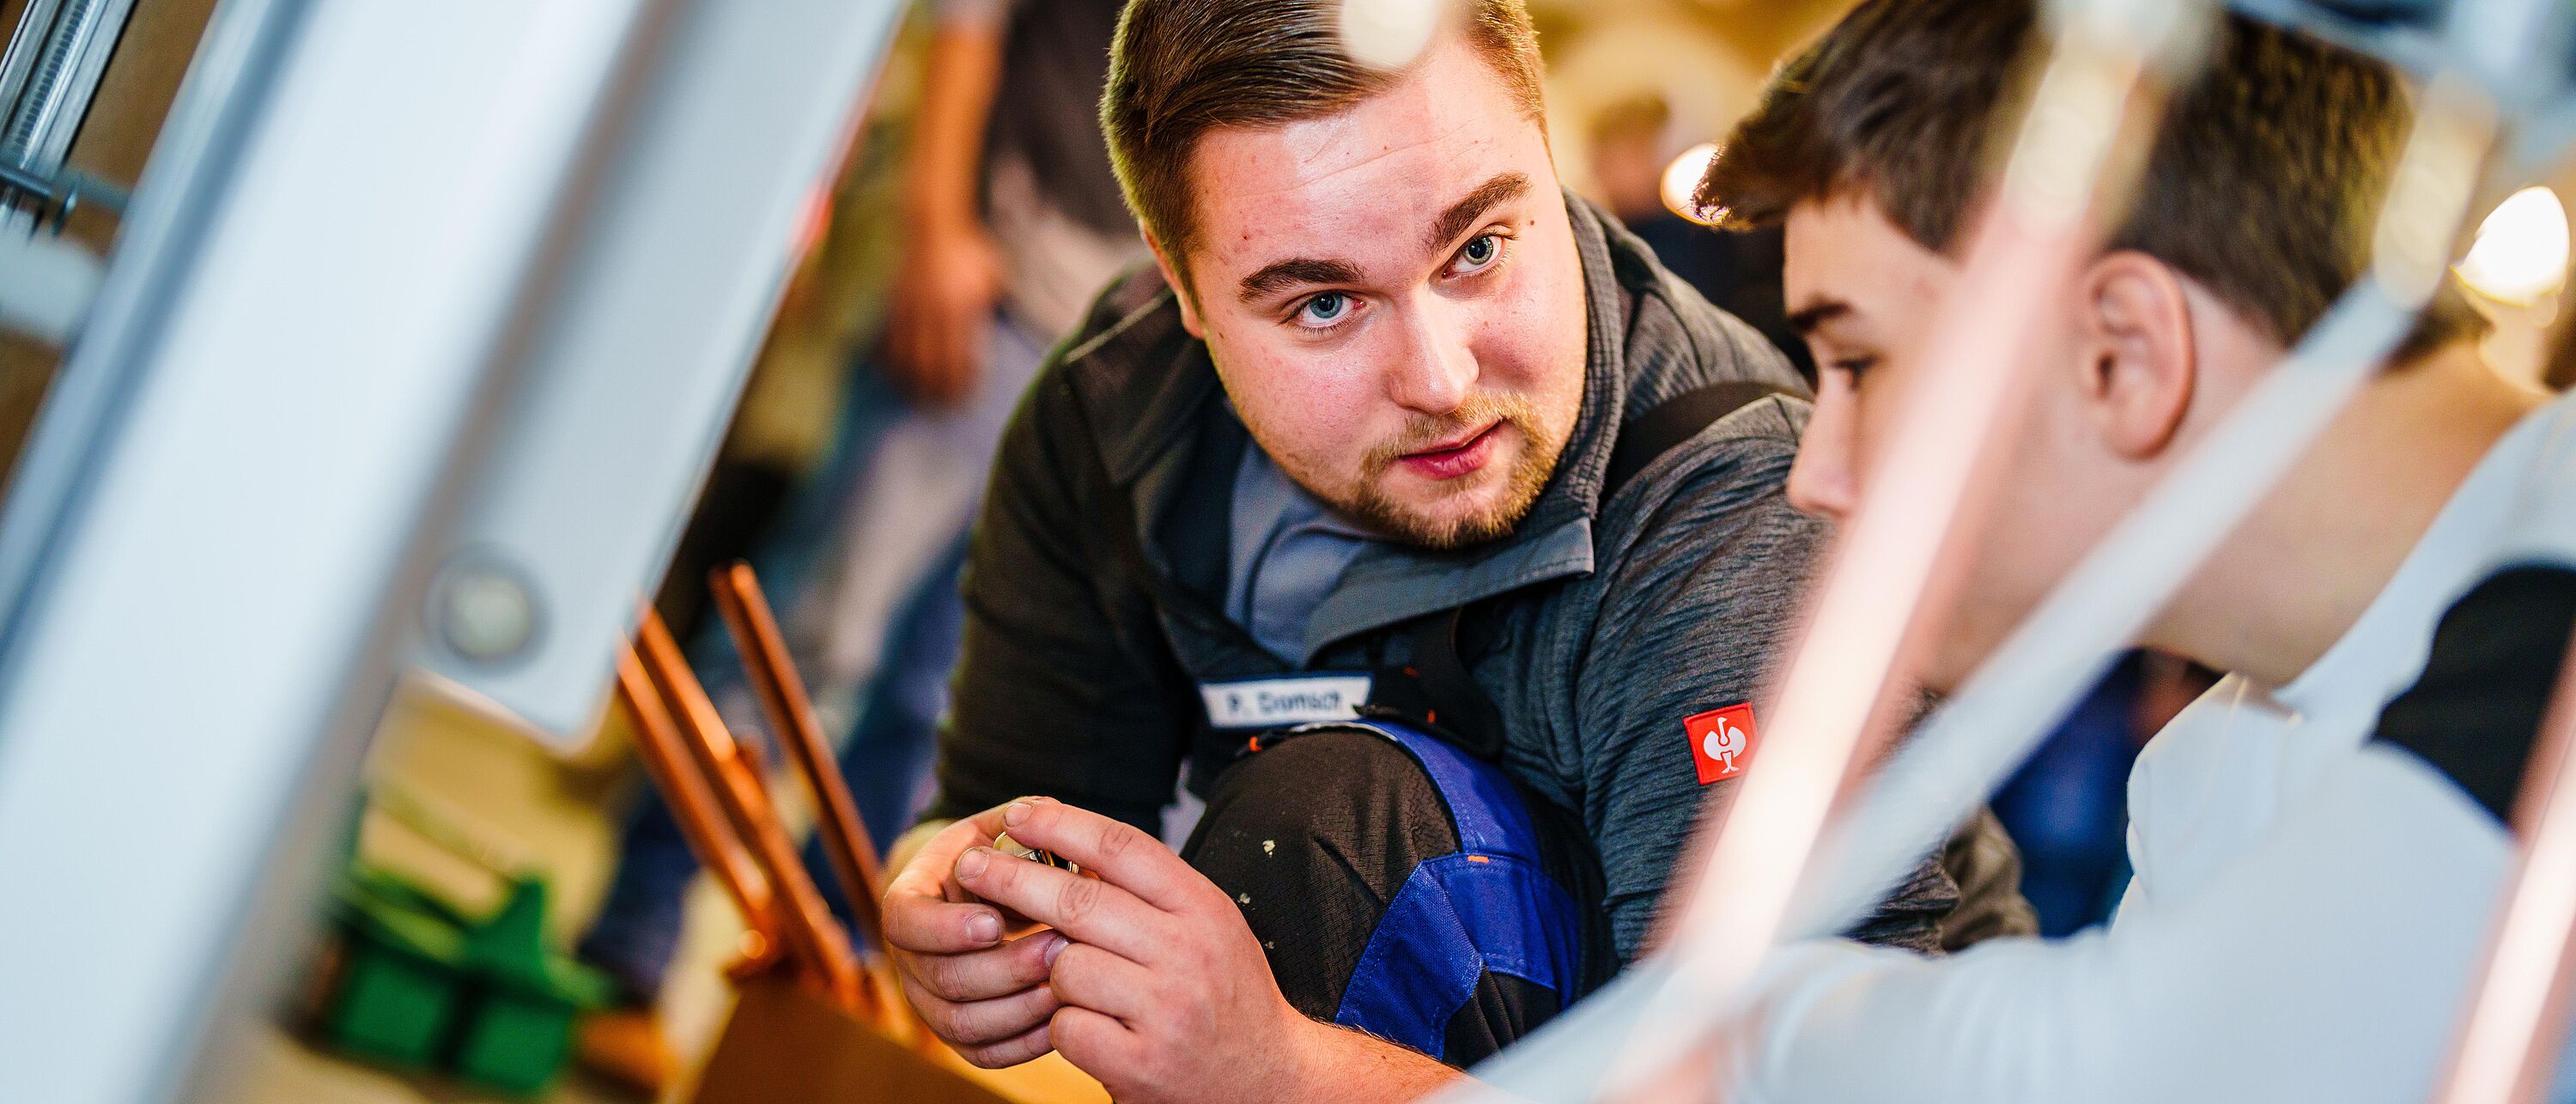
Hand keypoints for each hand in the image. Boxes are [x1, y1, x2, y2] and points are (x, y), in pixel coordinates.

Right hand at [880, 803, 1068, 1066]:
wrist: (989, 897)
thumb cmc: (1001, 855)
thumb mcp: (1003, 827)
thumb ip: (1020, 821)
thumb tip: (1043, 819)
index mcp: (909, 899)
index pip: (904, 921)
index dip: (945, 928)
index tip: (994, 921)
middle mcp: (909, 957)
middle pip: (942, 979)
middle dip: (1004, 967)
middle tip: (1058, 946)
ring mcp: (930, 1001)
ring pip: (962, 1023)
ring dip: (1019, 1006)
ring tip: (1069, 981)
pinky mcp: (961, 1034)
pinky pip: (985, 1053)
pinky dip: (1024, 1043)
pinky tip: (1064, 1018)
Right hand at [881, 216, 1002, 407]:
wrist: (932, 223)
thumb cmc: (969, 249)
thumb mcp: (993, 274)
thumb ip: (996, 302)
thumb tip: (1004, 328)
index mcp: (960, 307)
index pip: (960, 358)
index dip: (962, 384)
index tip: (965, 400)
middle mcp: (932, 312)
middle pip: (930, 364)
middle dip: (935, 391)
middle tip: (941, 409)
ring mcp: (909, 308)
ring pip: (905, 356)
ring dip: (910, 382)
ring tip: (916, 399)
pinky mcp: (892, 303)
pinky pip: (886, 339)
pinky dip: (887, 360)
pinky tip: (892, 374)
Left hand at [957, 798, 1453, 1102]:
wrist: (1270, 1081)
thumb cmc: (1225, 995)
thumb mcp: (1208, 928)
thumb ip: (1150, 893)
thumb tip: (1067, 847)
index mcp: (1204, 908)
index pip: (1121, 849)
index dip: (1061, 826)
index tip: (1016, 814)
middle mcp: (1188, 953)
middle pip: (1077, 902)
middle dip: (1010, 881)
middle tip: (968, 868)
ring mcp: (1165, 1010)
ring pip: (1064, 967)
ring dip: (1054, 976)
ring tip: (1082, 990)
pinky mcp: (1141, 1064)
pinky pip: (1066, 1028)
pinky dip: (1066, 1029)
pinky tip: (1094, 1033)